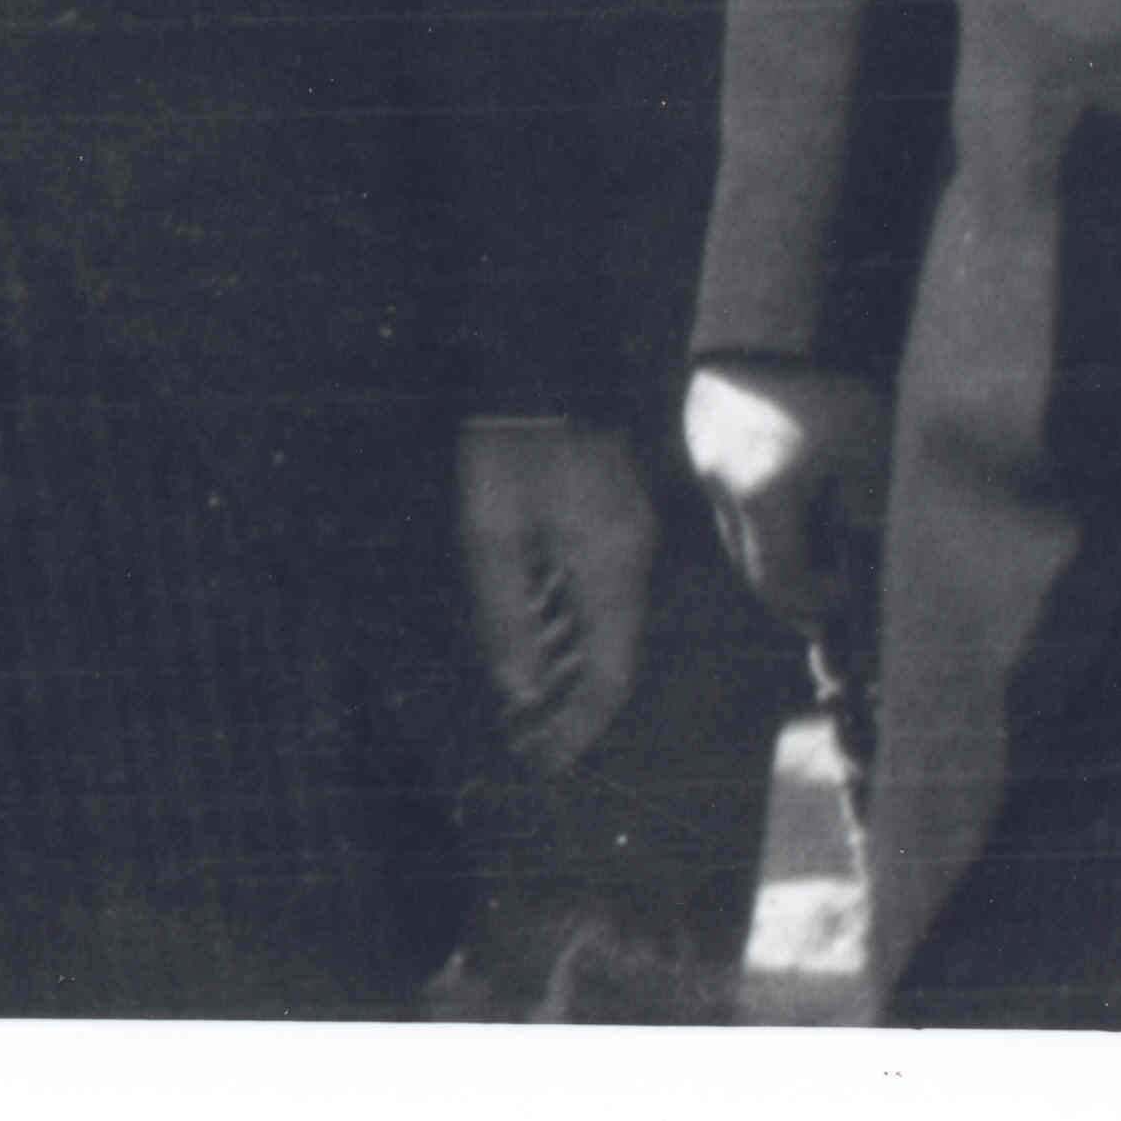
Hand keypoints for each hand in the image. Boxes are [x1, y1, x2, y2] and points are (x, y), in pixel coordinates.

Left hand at [457, 417, 658, 774]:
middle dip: (566, 703)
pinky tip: (525, 639)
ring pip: (597, 624)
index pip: (611, 676)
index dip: (580, 724)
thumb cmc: (511, 444)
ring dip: (559, 665)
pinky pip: (589, 590)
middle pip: (608, 656)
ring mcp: (620, 537)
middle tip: (523, 740)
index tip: (547, 759)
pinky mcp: (605, 518)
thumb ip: (506, 612)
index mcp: (609, 569)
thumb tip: (518, 688)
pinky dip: (560, 623)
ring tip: (516, 703)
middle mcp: (627, 560)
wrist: (542, 361)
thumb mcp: (493, 531)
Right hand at [682, 355, 891, 650]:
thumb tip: (858, 561)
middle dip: (790, 580)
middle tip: (832, 584)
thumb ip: (864, 520)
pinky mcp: (701, 418)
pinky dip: (757, 493)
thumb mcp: (871, 457)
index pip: (778, 585)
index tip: (849, 597)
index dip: (816, 606)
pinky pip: (727, 476)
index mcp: (760, 498)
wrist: (788, 306)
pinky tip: (793, 473)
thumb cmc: (840, 383)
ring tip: (818, 524)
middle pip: (746, 559)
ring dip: (771, 534)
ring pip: (732, 518)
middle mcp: (720, 480)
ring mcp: (703, 447)